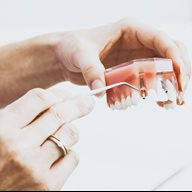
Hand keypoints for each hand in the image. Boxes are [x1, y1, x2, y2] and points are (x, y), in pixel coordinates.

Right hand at [0, 87, 93, 190]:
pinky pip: (73, 157)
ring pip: (71, 133)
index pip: (40, 99)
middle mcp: (19, 147)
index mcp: (2, 129)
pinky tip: (58, 155)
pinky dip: (70, 152)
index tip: (66, 95)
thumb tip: (54, 99)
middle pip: (60, 114)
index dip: (57, 94)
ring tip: (62, 133)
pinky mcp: (48, 186)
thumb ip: (21, 116)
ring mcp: (35, 168)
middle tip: (87, 101)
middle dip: (79, 104)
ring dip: (70, 130)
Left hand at [54, 18, 190, 92]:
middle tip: (179, 95)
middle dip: (179, 74)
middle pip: (170, 54)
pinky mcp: (131, 72)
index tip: (180, 78)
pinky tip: (161, 103)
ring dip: (172, 86)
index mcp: (131, 31)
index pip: (162, 40)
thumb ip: (91, 70)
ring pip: (164, 69)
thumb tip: (101, 90)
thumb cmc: (72, 47)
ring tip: (173, 103)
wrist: (65, 56)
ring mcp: (136, 58)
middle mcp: (138, 43)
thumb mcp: (81, 54)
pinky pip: (150, 80)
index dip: (175, 57)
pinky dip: (158, 91)